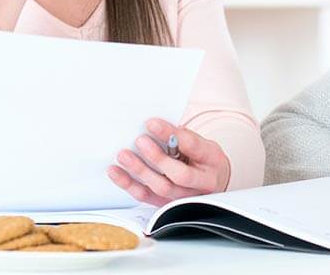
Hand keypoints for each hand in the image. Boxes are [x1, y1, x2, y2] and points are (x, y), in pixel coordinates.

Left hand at [108, 118, 230, 206]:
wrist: (212, 180)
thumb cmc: (202, 158)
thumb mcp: (200, 142)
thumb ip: (182, 137)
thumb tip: (155, 128)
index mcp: (212, 159)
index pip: (192, 146)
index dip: (171, 134)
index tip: (151, 123)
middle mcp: (203, 182)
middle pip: (179, 174)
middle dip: (157, 157)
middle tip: (140, 141)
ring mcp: (185, 197)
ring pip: (161, 188)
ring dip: (140, 171)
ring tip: (124, 155)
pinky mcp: (167, 205)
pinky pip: (146, 197)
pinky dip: (129, 185)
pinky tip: (116, 172)